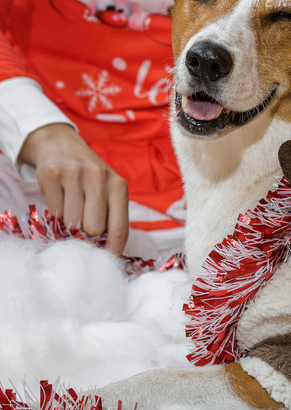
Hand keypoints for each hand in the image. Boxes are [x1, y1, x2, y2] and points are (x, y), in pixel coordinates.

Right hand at [19, 123, 129, 254]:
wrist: (60, 145)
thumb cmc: (89, 175)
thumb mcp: (107, 189)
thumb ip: (110, 215)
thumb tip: (104, 252)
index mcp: (118, 185)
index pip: (120, 228)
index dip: (113, 252)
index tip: (106, 264)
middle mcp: (99, 177)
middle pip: (94, 230)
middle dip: (87, 233)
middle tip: (83, 223)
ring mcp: (75, 174)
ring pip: (72, 223)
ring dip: (69, 223)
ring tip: (72, 207)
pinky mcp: (52, 174)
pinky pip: (54, 211)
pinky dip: (56, 211)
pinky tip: (60, 197)